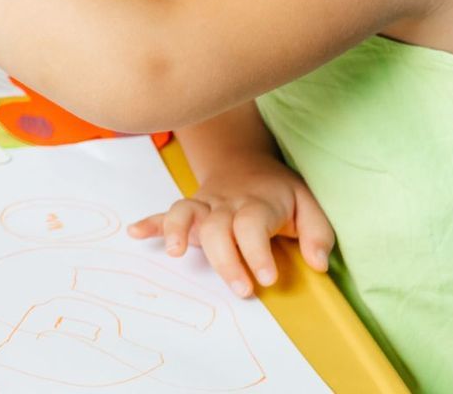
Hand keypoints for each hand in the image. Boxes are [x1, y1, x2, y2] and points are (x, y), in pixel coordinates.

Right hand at [127, 161, 333, 296]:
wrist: (244, 162)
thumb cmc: (279, 192)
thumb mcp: (309, 204)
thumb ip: (317, 234)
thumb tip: (318, 264)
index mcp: (258, 202)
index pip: (252, 224)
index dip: (257, 251)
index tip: (267, 279)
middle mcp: (226, 203)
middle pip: (217, 226)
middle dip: (225, 259)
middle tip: (241, 289)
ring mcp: (204, 205)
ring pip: (185, 213)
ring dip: (176, 230)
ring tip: (175, 253)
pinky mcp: (190, 210)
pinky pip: (166, 213)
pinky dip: (149, 223)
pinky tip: (135, 232)